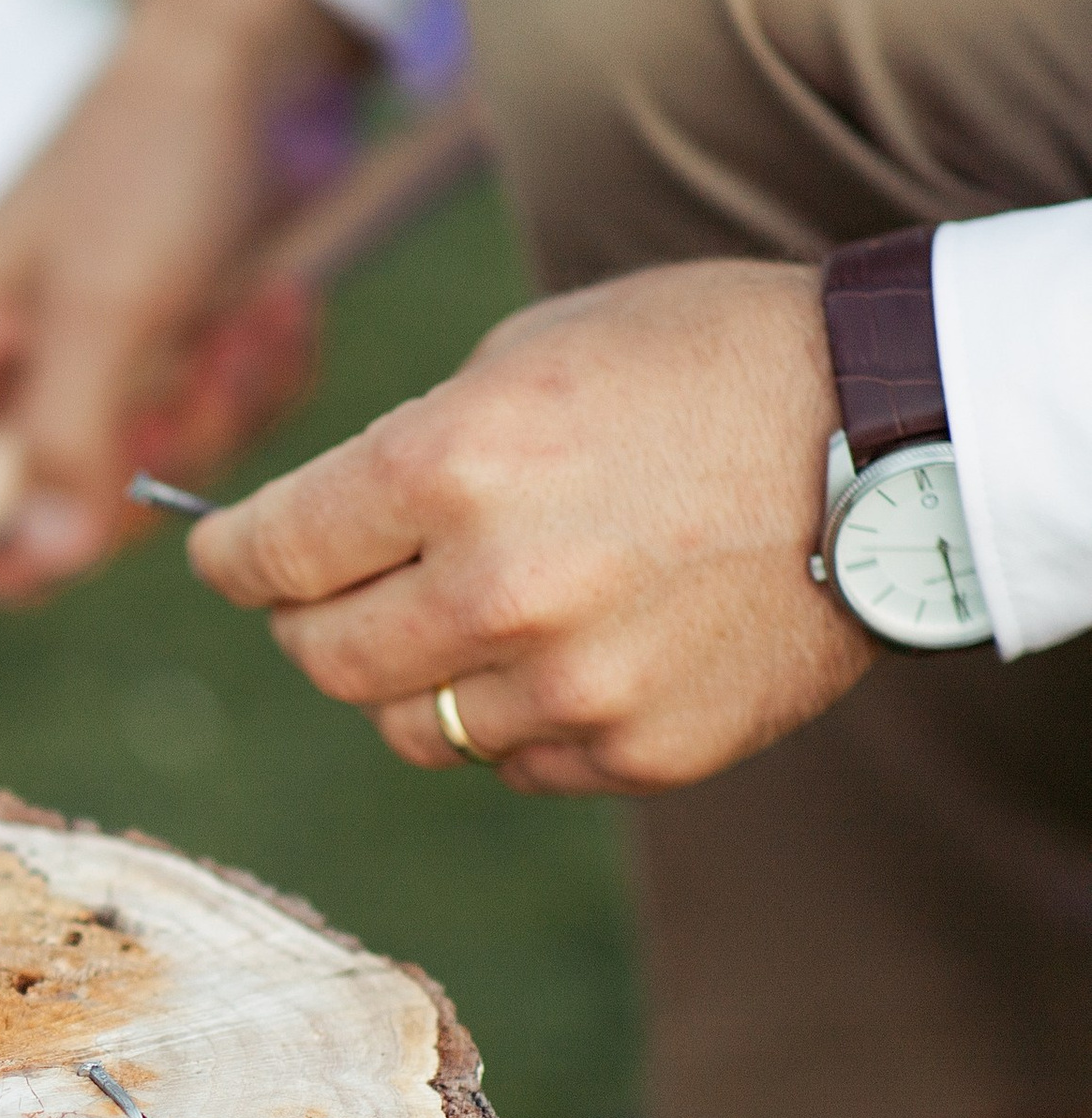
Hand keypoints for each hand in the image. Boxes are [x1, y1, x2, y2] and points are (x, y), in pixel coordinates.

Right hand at [0, 0, 368, 598]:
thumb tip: (45, 562)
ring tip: (251, 320)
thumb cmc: (158, 152)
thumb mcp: (110, 302)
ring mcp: (96, 364)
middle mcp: (10, 366)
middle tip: (189, 387)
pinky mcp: (174, 356)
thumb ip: (67, 438)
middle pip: (41, 510)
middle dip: (136, 467)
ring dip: (216, 413)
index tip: (49, 562)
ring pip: (143, 477)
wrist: (265, 51)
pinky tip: (277, 311)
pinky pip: (213, 431)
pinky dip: (256, 382)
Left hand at [188, 259, 873, 792]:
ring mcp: (571, 684)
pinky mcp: (638, 750)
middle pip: (323, 660)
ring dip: (416, 681)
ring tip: (473, 619)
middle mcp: (496, 589)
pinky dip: (516, 719)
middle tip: (330, 597)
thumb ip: (411, 452)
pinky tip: (570, 651)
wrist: (892, 434)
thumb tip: (316, 534)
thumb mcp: (533, 354)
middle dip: (308, 625)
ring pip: (414, 730)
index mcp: (450, 466)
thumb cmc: (704, 362)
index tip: (226, 560)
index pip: (270, 554)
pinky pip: (518, 762)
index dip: (230, 559)